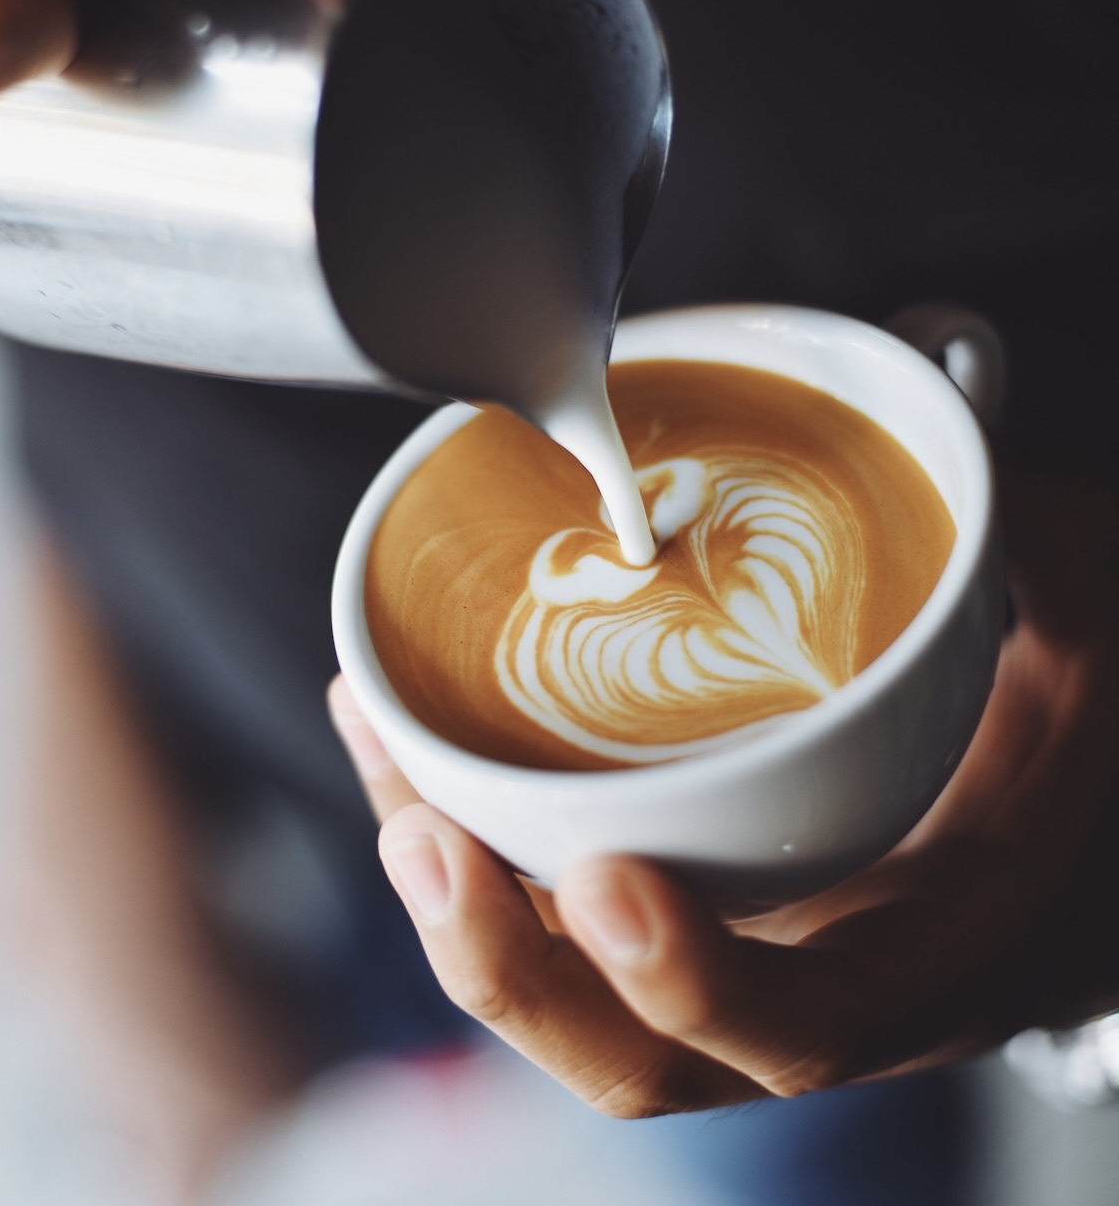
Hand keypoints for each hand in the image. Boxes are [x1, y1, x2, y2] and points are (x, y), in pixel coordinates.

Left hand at [329, 441, 1118, 1116]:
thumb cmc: (1089, 734)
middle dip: (508, 966)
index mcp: (934, 950)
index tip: (607, 882)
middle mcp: (816, 980)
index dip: (696, 985)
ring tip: (377, 750)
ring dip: (456, 899)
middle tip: (420, 837)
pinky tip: (407, 738)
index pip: (808, 1028)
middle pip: (639, 1053)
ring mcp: (737, 953)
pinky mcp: (684, 906)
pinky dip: (474, 833)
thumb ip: (1016, 528)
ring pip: (575, 988)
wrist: (1073, 826)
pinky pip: (557, 909)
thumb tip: (944, 371)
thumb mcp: (1083, 627)